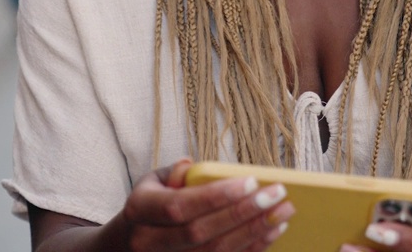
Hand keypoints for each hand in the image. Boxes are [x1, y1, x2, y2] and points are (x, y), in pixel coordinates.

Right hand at [111, 158, 295, 250]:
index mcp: (139, 210)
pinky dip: (251, 249)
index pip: (180, 206)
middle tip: (277, 194)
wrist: (127, 245)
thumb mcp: (153, 181)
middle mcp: (148, 242)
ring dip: (254, 232)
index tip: (251, 181)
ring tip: (284, 212)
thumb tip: (197, 168)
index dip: (216, 196)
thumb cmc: (150, 204)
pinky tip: (272, 231)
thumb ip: (176, 173)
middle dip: (243, 213)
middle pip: (201, 233)